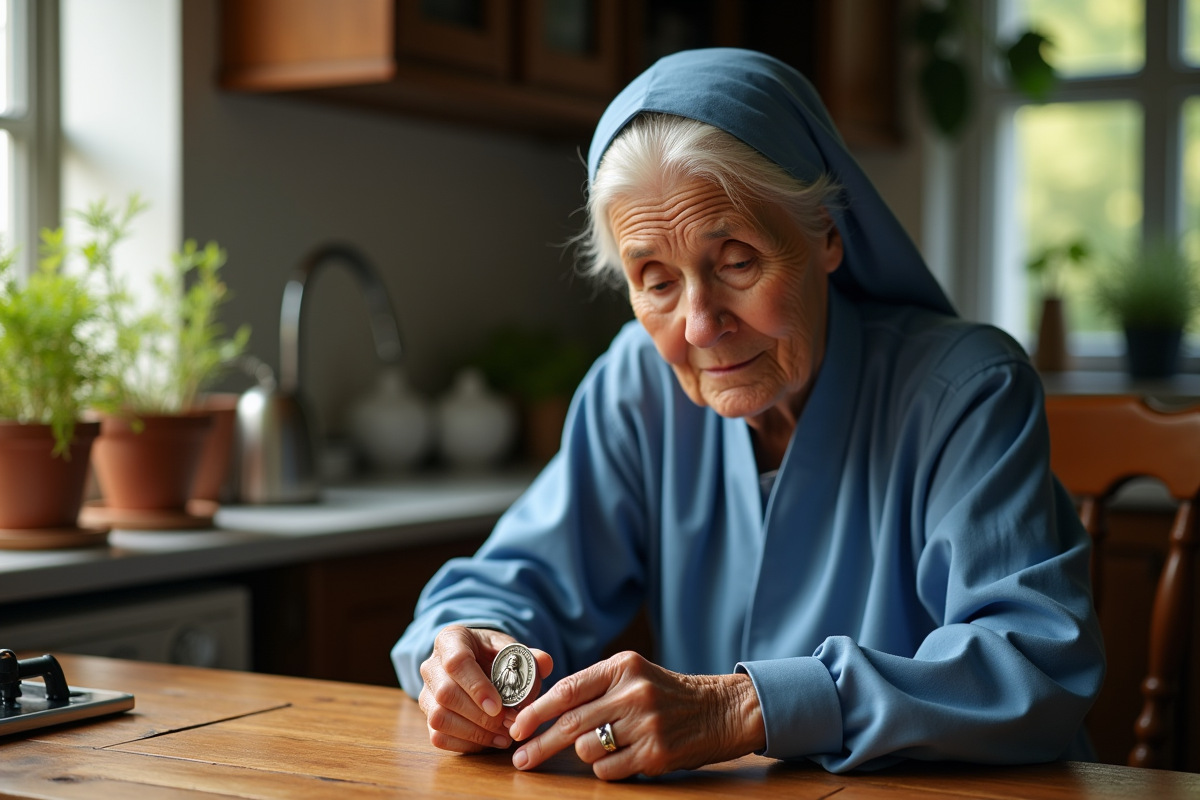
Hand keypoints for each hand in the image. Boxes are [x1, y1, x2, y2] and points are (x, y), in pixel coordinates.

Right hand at [418, 625, 553, 752]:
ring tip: (504, 736)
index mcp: (450, 640)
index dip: (477, 687)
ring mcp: (426, 692)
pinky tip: (491, 742)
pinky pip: (439, 736)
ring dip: (474, 732)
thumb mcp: (509, 648)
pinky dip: (467, 743)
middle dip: (480, 715)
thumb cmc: (492, 654)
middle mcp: (431, 666)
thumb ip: (528, 656)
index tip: (499, 705)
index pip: (456, 663)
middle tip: (510, 724)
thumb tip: (545, 663)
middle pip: (446, 694)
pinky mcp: (428, 716)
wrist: (475, 661)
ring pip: (439, 718)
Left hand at [508, 651, 764, 779]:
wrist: (720, 710)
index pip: (567, 690)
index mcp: (622, 667)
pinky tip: (622, 757)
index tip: (517, 727)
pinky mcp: (656, 753)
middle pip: (570, 724)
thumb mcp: (633, 674)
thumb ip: (594, 686)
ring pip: (587, 750)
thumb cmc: (667, 693)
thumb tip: (544, 712)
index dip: (537, 711)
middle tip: (521, 758)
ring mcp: (645, 724)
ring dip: (585, 754)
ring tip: (604, 744)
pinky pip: (609, 769)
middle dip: (540, 744)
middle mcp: (633, 693)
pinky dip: (605, 768)